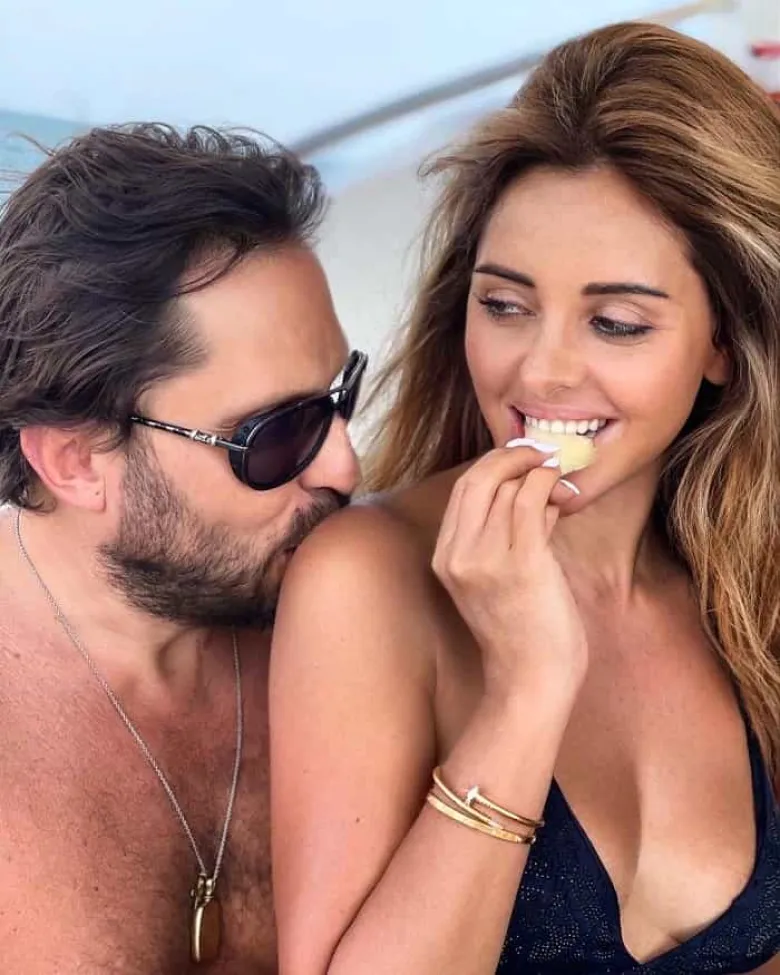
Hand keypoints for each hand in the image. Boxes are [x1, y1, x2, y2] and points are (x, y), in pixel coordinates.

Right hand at [433, 443, 587, 701]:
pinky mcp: (521, 565)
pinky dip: (548, 485)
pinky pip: (531, 502)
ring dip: (537, 471)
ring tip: (558, 476)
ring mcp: (486, 560)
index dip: (492, 465)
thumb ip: (502, 536)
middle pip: (477, 480)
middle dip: (511, 457)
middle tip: (541, 453)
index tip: (520, 458)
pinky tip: (563, 492)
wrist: (530, 681)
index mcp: (445, 558)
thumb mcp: (494, 580)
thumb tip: (532, 491)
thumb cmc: (522, 633)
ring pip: (507, 487)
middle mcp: (457, 555)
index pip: (462, 491)